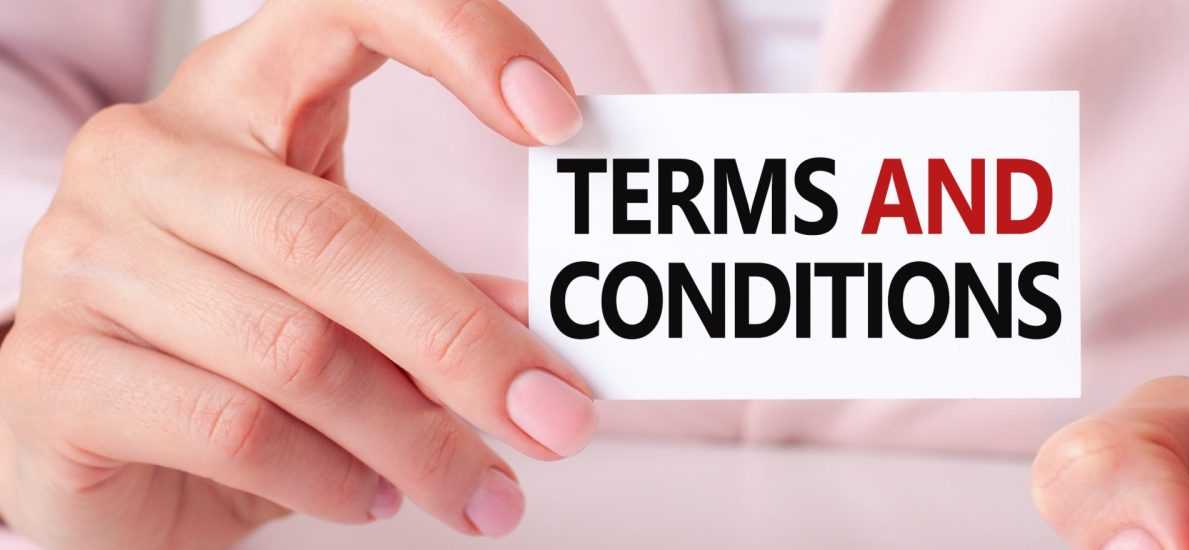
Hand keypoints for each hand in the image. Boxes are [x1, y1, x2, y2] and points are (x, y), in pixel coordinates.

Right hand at [0, 0, 591, 545]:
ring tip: (480, 489)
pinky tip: (376, 498)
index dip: (457, 38)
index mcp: (234, 101)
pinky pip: (232, 426)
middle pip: (335, 236)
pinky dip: (331, 476)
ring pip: (294, 349)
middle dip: (466, 344)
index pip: (342, 8)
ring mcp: (86, 257)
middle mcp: (148, 156)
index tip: (559, 114)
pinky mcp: (55, 371)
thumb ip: (434, 303)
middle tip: (559, 417)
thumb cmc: (228, 352)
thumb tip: (546, 333)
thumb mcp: (347, 310)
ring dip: (415, 437)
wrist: (81, 442)